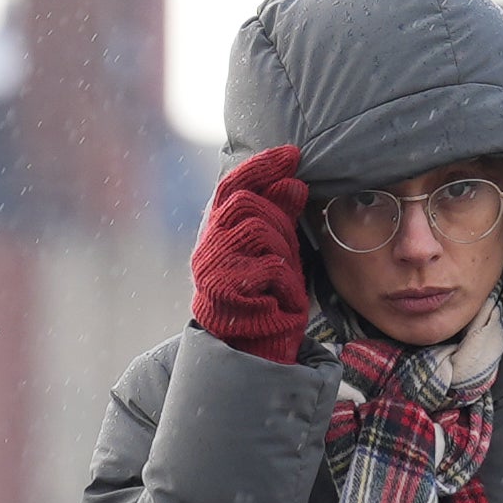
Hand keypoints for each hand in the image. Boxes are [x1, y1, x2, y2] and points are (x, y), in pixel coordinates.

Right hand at [189, 144, 315, 363]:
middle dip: (277, 215)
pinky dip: (286, 281)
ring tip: (283, 277)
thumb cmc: (266, 297)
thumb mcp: (277, 249)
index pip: (232, 186)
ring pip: (260, 230)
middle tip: (290, 239)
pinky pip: (271, 266)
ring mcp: (213, 268)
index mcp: (218, 233)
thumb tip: (293, 182)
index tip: (292, 154)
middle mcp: (208, 247)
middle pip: (246, 202)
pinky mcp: (225, 291)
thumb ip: (280, 216)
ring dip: (283, 250)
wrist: (255, 348)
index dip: (261, 167)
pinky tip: (279, 297)